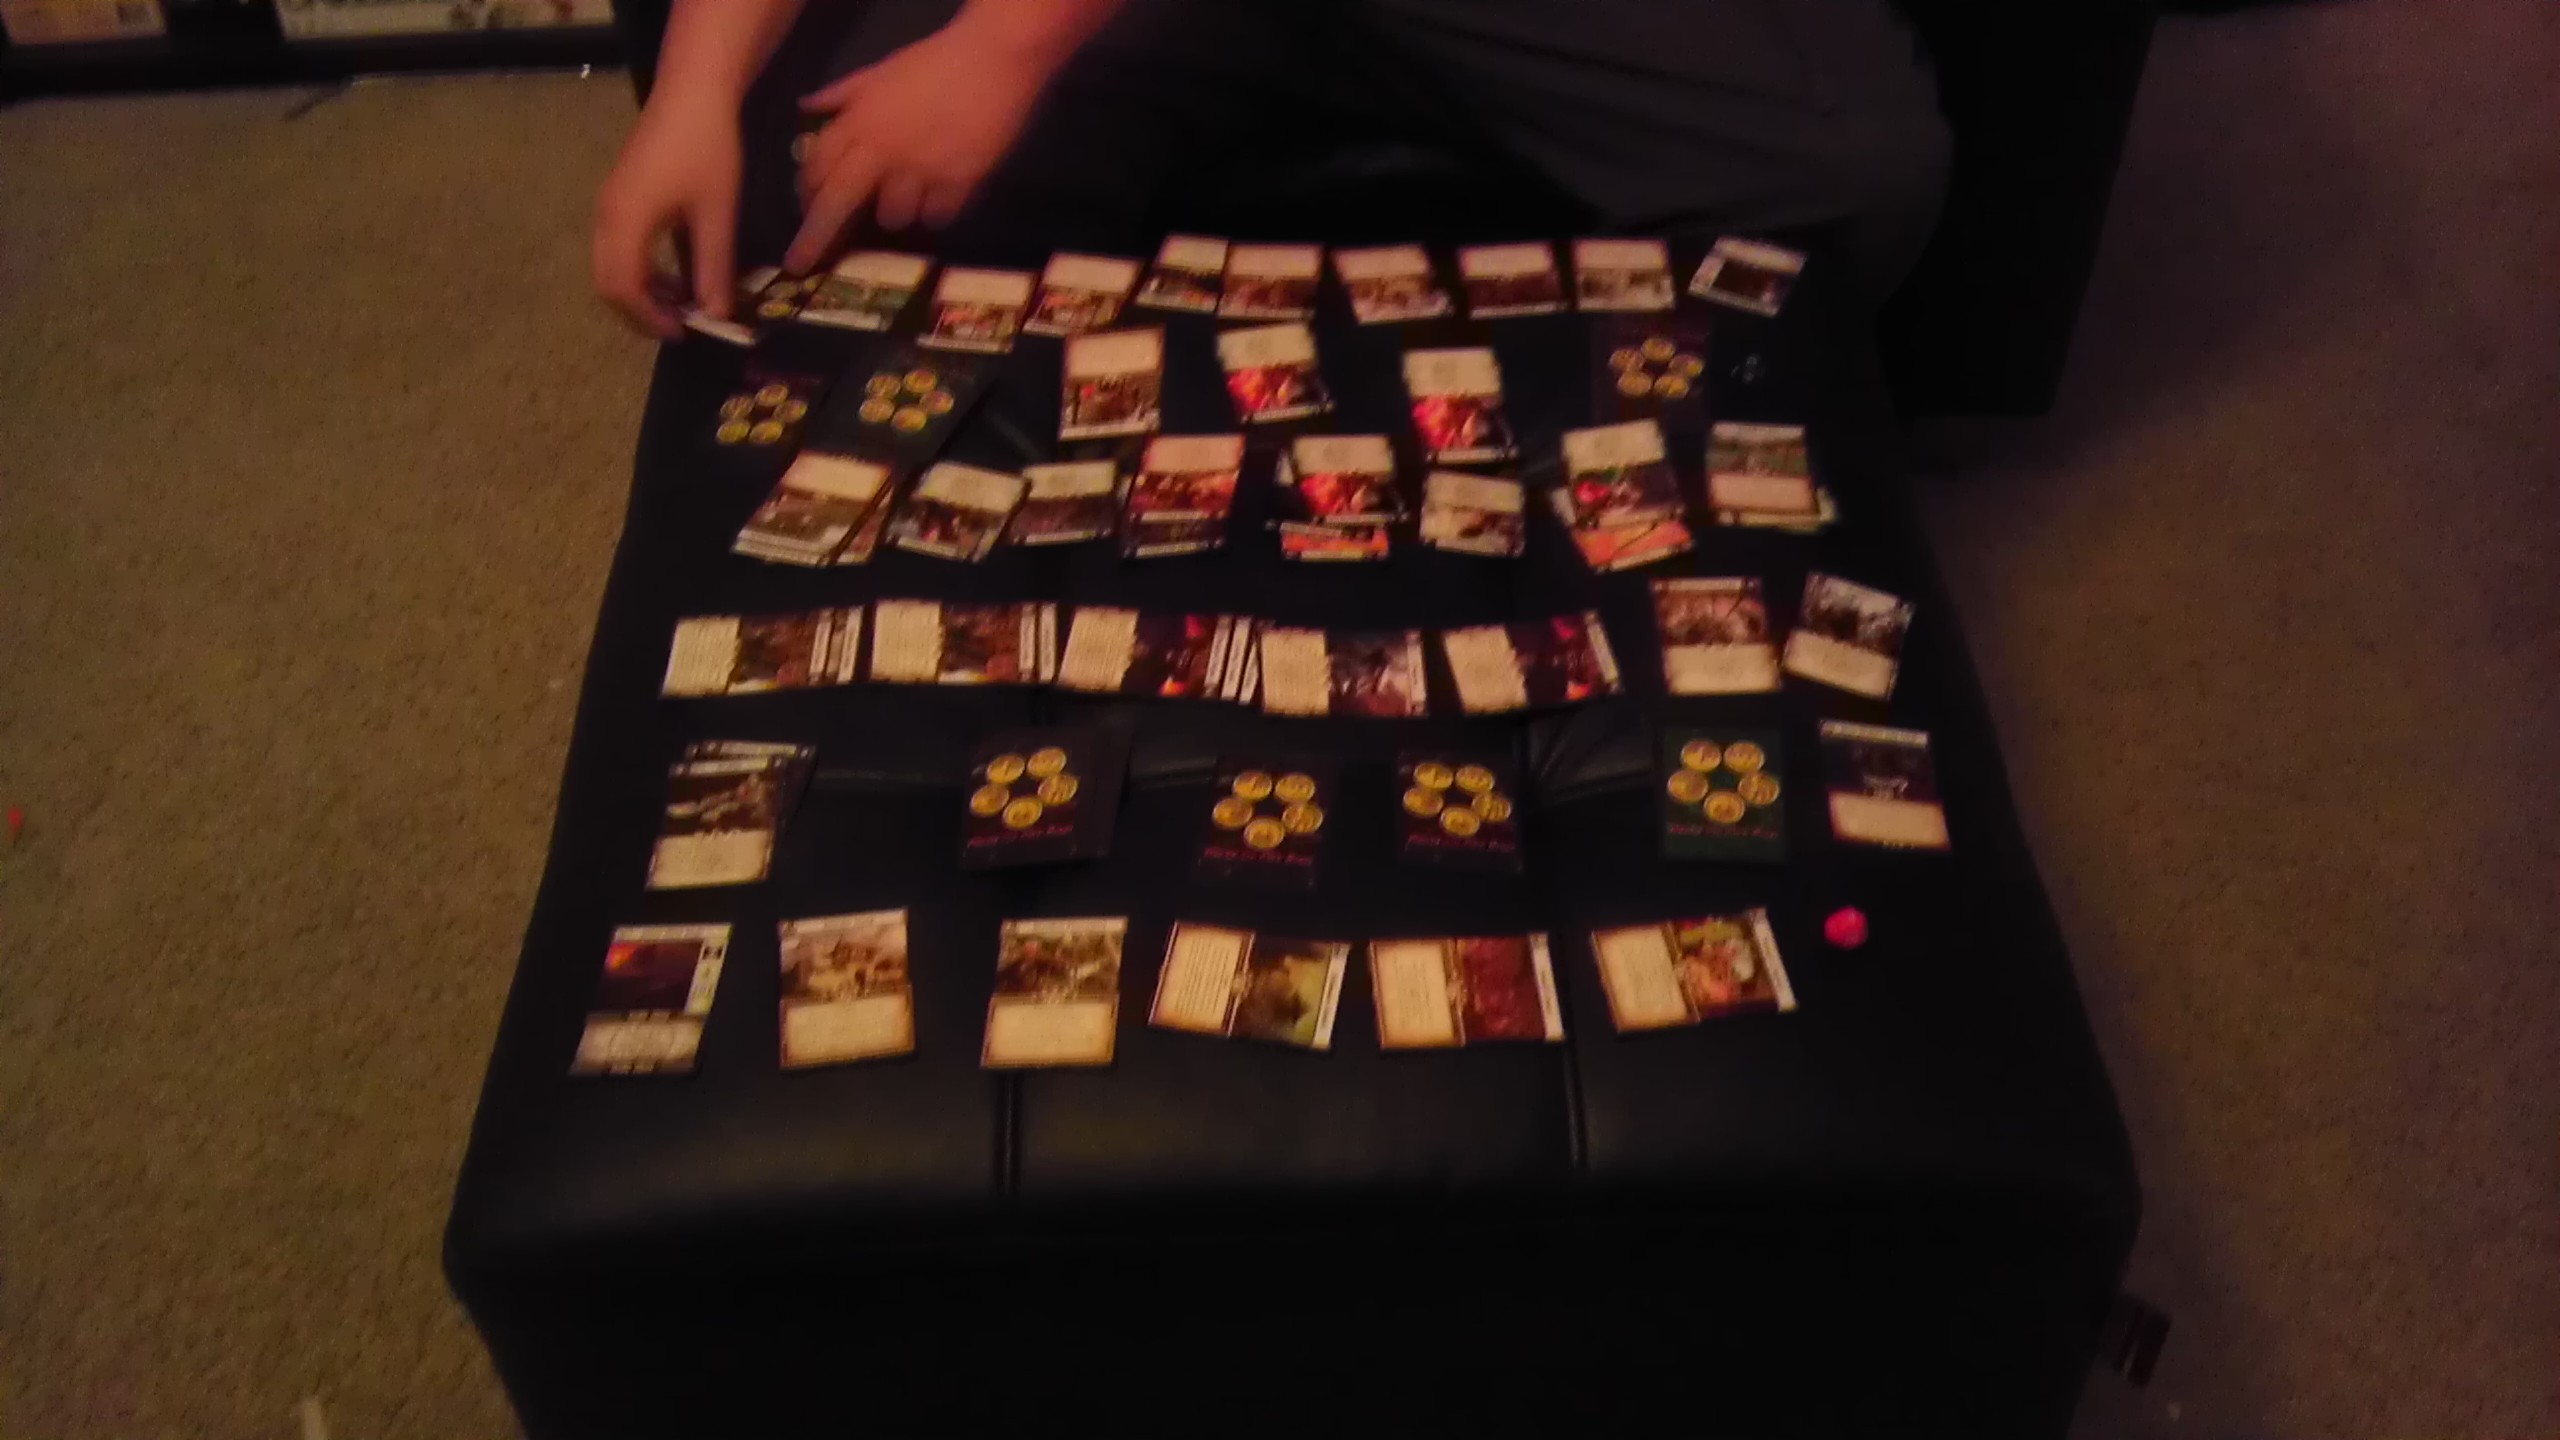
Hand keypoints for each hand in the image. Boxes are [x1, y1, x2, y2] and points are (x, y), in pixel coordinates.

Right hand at [592, 90, 742, 338]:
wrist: (692, 94)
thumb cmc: (707, 150)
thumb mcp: (718, 213)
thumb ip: (714, 267)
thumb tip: (717, 316)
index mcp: (626, 221)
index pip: (623, 288)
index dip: (649, 318)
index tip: (684, 332)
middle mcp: (607, 215)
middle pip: (607, 283)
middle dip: (639, 311)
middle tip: (680, 326)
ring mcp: (609, 204)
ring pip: (610, 266)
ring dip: (640, 291)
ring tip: (682, 303)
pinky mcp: (619, 196)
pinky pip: (617, 247)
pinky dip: (640, 270)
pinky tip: (674, 274)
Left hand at [786, 18, 1055, 270]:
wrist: (994, 61)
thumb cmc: (935, 61)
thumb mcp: (879, 71)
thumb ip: (842, 94)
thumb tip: (807, 108)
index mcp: (859, 121)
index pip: (817, 166)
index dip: (806, 192)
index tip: (806, 207)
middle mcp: (882, 152)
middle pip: (837, 205)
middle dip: (815, 239)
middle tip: (800, 263)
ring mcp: (920, 172)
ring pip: (893, 217)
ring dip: (897, 209)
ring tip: (911, 192)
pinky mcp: (958, 185)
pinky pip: (936, 216)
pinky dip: (936, 209)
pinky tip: (943, 192)